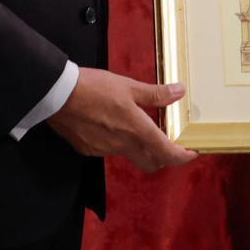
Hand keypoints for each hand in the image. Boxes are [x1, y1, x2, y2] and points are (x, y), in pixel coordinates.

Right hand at [45, 68, 198, 172]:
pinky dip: (118, 143)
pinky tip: (111, 126)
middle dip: (164, 158)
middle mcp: (122, 145)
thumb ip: (155, 94)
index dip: (182, 157)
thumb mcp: (128, 86)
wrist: (57, 94)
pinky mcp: (89, 150)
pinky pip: (110, 151)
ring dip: (139, 148)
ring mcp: (104, 150)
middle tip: (168, 143)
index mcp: (136, 129)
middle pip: (151, 163)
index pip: (166, 153)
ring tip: (136, 127)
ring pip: (130, 156)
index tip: (192, 152)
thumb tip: (180, 92)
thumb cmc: (94, 87)